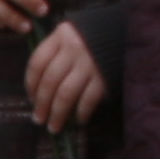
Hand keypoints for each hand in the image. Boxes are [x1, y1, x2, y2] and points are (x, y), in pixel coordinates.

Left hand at [24, 16, 105, 132]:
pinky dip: (81, 112)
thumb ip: (56, 52)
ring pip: (66, 94)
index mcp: (60, 36)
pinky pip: (88, 99)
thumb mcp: (72, 35)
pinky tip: (78, 120)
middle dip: (42, 105)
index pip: (37, 63)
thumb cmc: (96, 35)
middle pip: (50, 82)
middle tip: (38, 120)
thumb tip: (40, 87)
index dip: (31, 85)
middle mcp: (73, 49)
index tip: (31, 100)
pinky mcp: (105, 77)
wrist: (128, 31)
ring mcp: (90, 64)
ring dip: (57, 114)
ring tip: (54, 127)